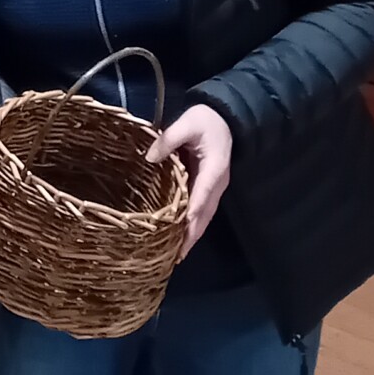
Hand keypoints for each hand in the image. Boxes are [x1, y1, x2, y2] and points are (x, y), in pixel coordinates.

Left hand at [147, 103, 232, 251]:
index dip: (192, 215)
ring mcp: (214, 188)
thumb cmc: (205, 120)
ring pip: (204, 216)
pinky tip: (180, 235)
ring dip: (192, 234)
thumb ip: (169, 139)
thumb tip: (150, 157)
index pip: (202, 196)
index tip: (182, 233)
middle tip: (177, 256)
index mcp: (214, 169)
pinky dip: (192, 225)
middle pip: (205, 214)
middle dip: (192, 235)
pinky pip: (201, 210)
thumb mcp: (187, 122)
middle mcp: (217, 184)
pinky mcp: (207, 187)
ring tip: (178, 254)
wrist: (223, 118)